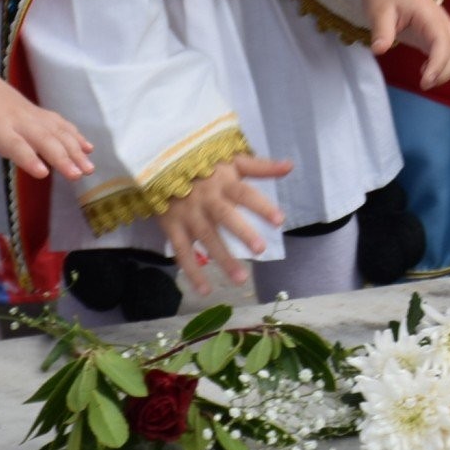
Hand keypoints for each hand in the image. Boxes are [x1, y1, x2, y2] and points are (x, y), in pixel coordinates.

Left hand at [0, 53, 94, 205]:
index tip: (44, 173)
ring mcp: (31, 113)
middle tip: (78, 176)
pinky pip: (60, 123)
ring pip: (58, 131)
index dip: (29, 159)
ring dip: (76, 149)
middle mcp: (17, 120)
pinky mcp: (38, 110)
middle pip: (44, 138)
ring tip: (89, 167)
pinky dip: (75, 134)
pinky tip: (87, 148)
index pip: (15, 145)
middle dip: (63, 157)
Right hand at [156, 154, 292, 294]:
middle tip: (260, 250)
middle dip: (242, 233)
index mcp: (223, 182)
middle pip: (224, 216)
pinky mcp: (171, 227)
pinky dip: (191, 271)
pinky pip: (181, 252)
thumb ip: (260, 167)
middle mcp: (206, 199)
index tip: (280, 220)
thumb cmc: (205, 166)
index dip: (261, 206)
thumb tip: (289, 167)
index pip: (245, 193)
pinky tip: (205, 289)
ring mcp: (187, 214)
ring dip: (222, 259)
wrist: (160, 164)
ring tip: (241, 279)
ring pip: (205, 238)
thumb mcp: (232, 160)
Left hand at [360, 0, 449, 89]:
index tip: (425, 83)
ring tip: (429, 77)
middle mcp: (444, 22)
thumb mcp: (378, 11)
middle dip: (446, 72)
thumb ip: (382, 30)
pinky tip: (432, 69)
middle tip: (424, 84)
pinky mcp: (443, 34)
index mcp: (429, 16)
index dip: (439, 66)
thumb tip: (380, 50)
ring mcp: (446, 28)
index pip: (444, 44)